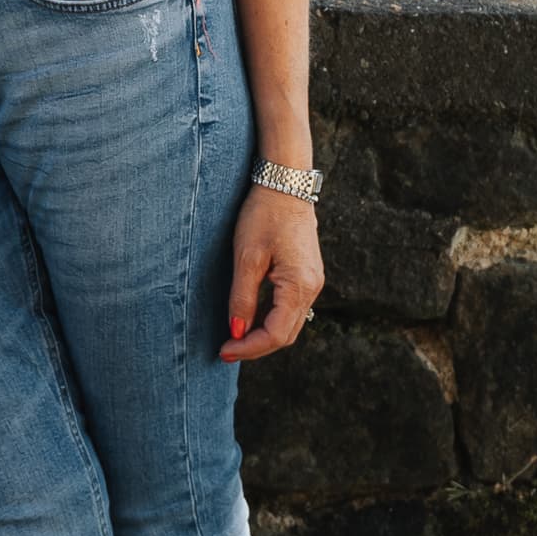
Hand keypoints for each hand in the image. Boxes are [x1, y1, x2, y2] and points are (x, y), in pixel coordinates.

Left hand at [218, 184, 322, 362]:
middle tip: (226, 350)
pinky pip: (291, 309)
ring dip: (263, 335)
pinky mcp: (307, 275)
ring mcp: (313, 282)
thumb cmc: (265, 215)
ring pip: (289, 324)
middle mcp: (313, 289)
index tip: (223, 351)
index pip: (275, 334)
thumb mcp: (247, 257)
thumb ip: (242, 297)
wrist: (286, 183)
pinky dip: (271, 320)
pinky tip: (251, 319)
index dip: (248, 348)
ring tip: (235, 338)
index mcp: (299, 286)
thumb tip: (237, 331)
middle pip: (285, 335)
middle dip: (255, 347)